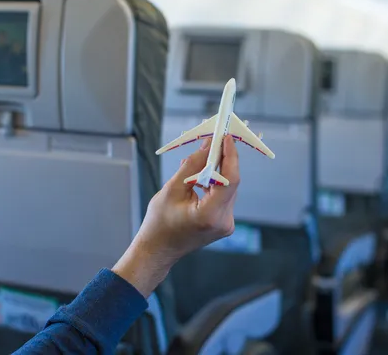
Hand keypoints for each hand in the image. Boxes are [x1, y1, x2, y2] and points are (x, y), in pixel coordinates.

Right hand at [112, 136, 239, 296]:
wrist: (157, 251)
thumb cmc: (159, 223)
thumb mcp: (172, 189)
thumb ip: (193, 165)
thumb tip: (208, 145)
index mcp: (211, 214)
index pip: (230, 179)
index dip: (230, 156)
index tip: (226, 138)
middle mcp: (224, 221)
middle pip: (230, 183)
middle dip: (222, 161)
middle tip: (213, 141)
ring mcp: (226, 225)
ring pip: (227, 189)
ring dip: (215, 172)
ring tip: (198, 160)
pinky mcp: (223, 224)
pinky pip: (222, 197)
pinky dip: (213, 185)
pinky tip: (198, 177)